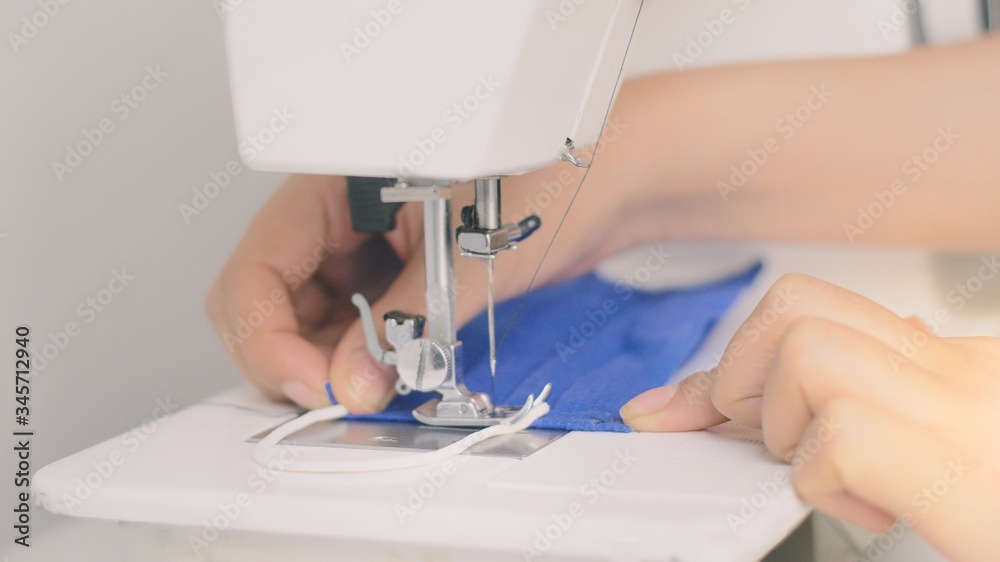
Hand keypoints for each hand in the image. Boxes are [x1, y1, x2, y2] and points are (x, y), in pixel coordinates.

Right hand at [207, 164, 634, 412]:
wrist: (607, 182)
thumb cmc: (547, 180)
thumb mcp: (463, 256)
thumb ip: (401, 322)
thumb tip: (353, 381)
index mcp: (333, 189)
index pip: (257, 270)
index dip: (268, 338)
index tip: (314, 386)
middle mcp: (338, 222)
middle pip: (270, 306)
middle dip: (296, 361)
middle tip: (345, 399)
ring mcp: (365, 254)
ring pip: (311, 327)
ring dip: (332, 368)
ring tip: (375, 391)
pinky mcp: (395, 282)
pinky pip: (356, 332)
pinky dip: (366, 363)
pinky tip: (392, 376)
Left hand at [620, 274, 999, 559]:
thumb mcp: (946, 447)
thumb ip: (890, 401)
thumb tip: (821, 375)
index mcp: (955, 367)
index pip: (812, 310)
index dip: (730, 356)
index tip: (678, 407)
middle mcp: (965, 375)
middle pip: (794, 308)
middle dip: (741, 381)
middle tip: (776, 445)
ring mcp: (972, 418)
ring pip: (808, 354)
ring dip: (785, 427)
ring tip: (837, 479)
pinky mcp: (972, 477)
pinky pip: (846, 432)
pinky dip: (823, 477)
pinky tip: (872, 510)